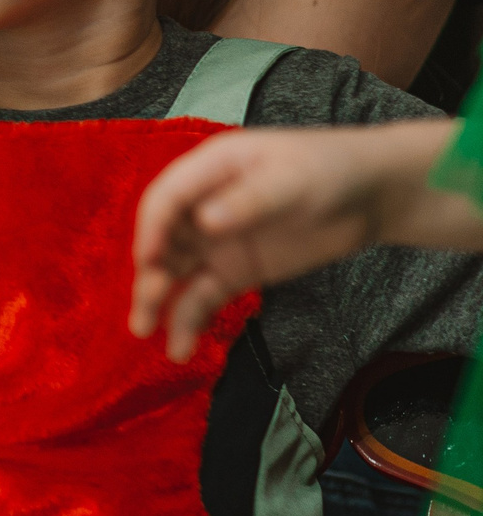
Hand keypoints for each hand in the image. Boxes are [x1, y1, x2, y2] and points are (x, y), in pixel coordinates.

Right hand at [129, 122, 452, 360]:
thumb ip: (249, 200)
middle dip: (149, 273)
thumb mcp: (292, 179)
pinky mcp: (236, 271)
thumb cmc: (330, 169)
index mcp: (208, 170)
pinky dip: (188, 320)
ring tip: (144, 332)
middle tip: (146, 305)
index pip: (165, 199)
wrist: (372, 194)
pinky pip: (203, 296)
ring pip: (175, 272)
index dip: (152, 228)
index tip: (150, 261)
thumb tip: (205, 223)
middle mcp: (202, 206)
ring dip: (157, 300)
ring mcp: (217, 241)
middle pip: (163, 240)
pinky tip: (181, 346)